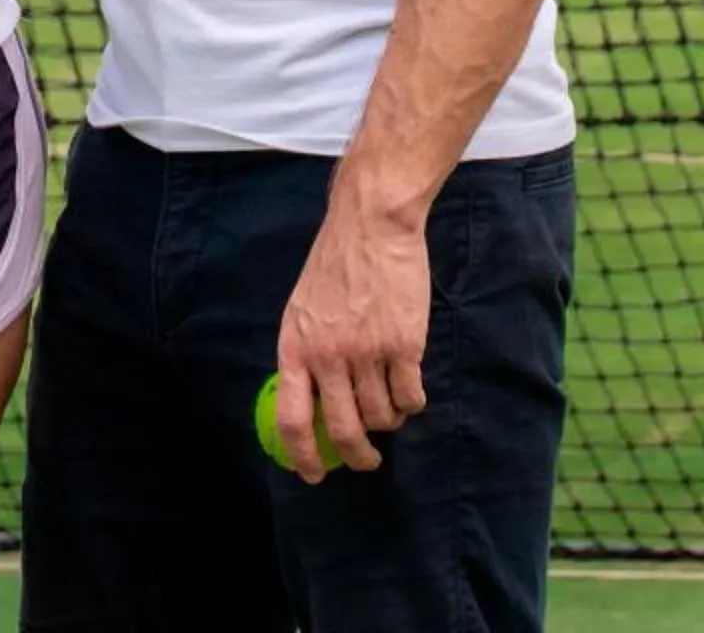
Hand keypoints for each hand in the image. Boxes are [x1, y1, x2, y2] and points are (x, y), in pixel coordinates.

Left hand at [271, 209, 431, 480]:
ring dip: (388, 421)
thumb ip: (305, 355)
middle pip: (343, 430)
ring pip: (381, 416)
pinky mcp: (404, 345)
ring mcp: (367, 352)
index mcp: (295, 348)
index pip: (291, 418)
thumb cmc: (334, 267)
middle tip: (368, 461)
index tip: (314, 475)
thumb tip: (311, 404)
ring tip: (390, 407)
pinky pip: (410, 397)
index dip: (302, 455)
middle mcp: (329, 356)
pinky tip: (410, 392)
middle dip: (358, 456)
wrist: (370, 227)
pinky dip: (412, 403)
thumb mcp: (301, 310)